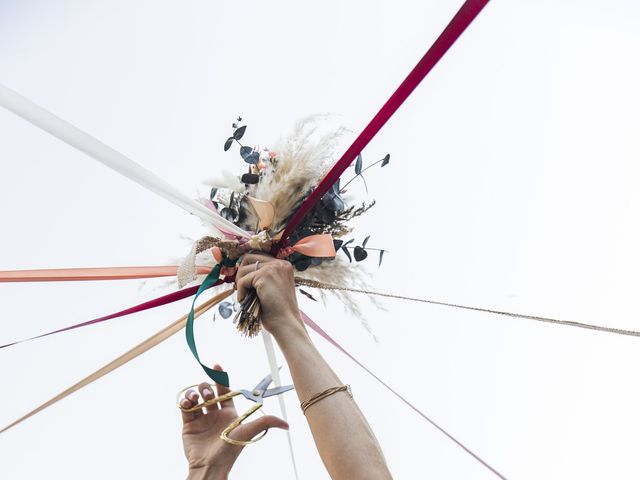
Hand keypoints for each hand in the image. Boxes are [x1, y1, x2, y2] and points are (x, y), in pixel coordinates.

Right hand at [181, 364, 288, 479]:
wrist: (211, 464)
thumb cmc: (231, 449)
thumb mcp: (249, 431)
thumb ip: (266, 422)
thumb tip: (287, 424)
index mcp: (229, 412)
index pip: (225, 390)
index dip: (221, 377)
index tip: (217, 366)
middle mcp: (215, 413)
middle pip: (209, 392)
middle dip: (207, 387)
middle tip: (208, 393)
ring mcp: (202, 418)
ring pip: (196, 397)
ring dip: (195, 393)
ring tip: (196, 399)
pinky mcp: (189, 424)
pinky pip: (185, 407)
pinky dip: (185, 401)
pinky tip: (188, 403)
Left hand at [235, 253, 304, 337]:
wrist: (286, 323)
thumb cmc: (278, 310)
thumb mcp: (272, 288)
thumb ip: (262, 277)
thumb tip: (241, 270)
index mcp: (284, 265)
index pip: (258, 257)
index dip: (248, 270)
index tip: (245, 284)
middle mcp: (280, 263)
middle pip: (249, 258)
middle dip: (241, 273)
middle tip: (242, 289)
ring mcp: (273, 268)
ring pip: (243, 269)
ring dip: (240, 285)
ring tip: (245, 298)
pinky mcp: (264, 275)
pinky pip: (242, 281)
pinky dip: (240, 292)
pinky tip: (245, 301)